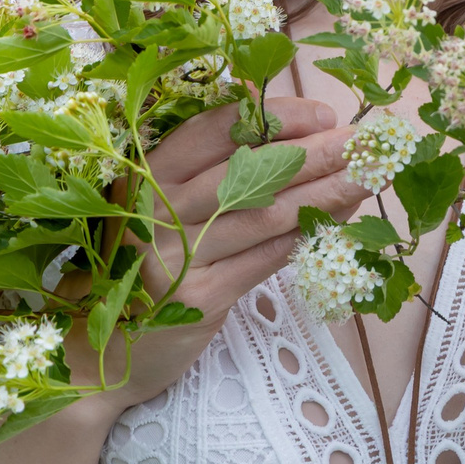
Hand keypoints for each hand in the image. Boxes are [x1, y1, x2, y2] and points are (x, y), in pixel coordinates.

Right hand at [67, 96, 368, 415]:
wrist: (95, 351)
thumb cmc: (138, 263)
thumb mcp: (155, 204)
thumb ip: (203, 165)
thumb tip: (272, 113)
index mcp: (147, 173)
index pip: (217, 128)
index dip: (275, 116)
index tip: (324, 113)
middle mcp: (158, 208)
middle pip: (251, 168)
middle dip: (318, 151)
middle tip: (367, 140)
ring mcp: (178, 254)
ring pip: (266, 212)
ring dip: (325, 192)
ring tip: (368, 177)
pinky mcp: (198, 298)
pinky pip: (265, 258)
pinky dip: (306, 236)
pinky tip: (338, 222)